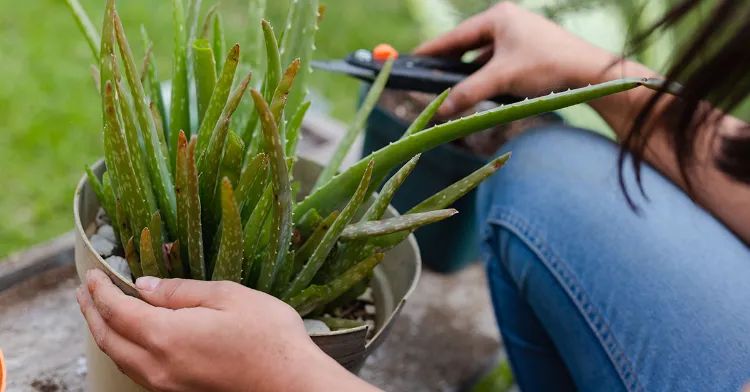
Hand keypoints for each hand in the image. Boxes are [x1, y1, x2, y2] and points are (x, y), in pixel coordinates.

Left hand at [77, 269, 378, 391]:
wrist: (290, 382)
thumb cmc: (268, 336)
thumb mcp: (228, 296)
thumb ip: (182, 292)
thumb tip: (146, 287)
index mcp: (166, 336)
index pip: (117, 311)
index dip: (100, 291)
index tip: (92, 274)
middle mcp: (158, 365)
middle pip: (108, 338)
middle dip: (92, 312)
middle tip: (85, 291)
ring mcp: (167, 384)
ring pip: (119, 358)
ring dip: (104, 333)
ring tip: (100, 313)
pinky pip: (137, 370)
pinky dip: (123, 350)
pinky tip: (130, 340)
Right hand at [413, 1, 617, 115]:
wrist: (590, 74)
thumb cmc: (547, 66)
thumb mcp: (502, 80)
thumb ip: (468, 93)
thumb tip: (439, 110)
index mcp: (498, 17)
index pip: (455, 35)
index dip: (432, 50)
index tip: (412, 60)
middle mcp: (507, 22)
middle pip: (467, 44)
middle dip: (448, 64)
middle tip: (426, 77)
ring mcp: (519, 36)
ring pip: (482, 56)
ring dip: (468, 73)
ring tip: (450, 88)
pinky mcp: (528, 51)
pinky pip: (497, 63)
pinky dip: (485, 76)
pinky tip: (480, 90)